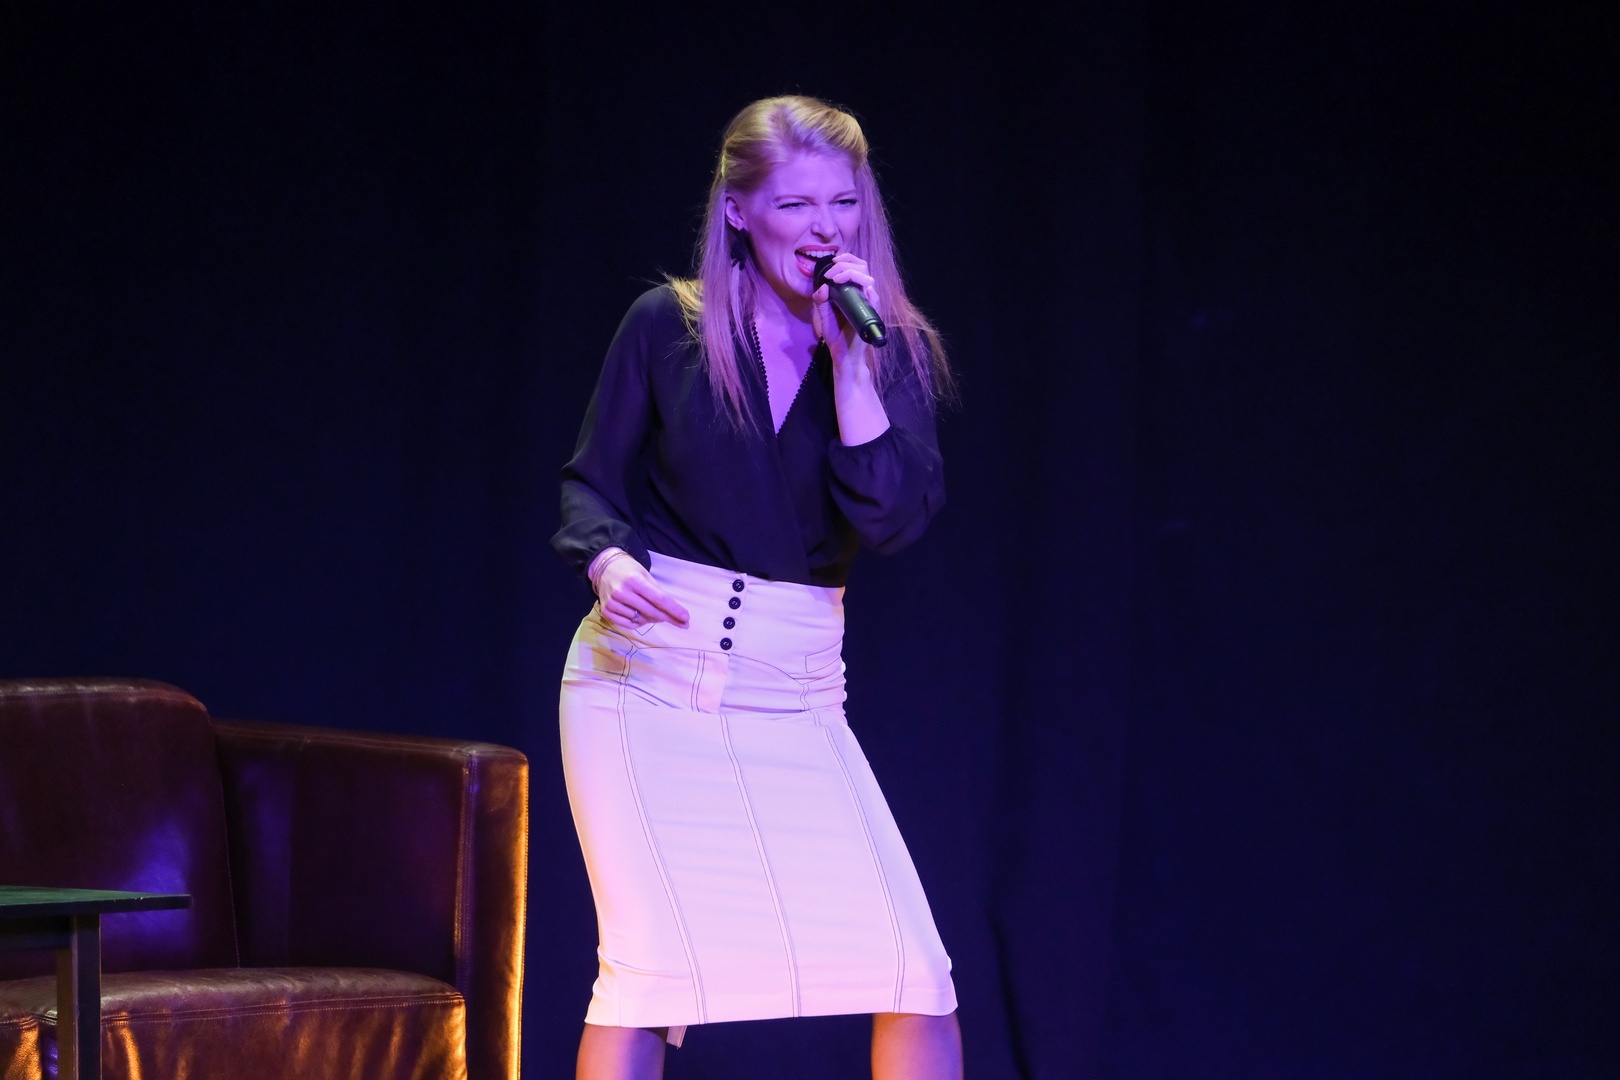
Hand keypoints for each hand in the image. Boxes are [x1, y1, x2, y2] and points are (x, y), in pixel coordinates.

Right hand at [592, 549, 689, 629]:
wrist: (604, 568)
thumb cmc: (629, 570)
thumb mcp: (646, 575)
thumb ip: (658, 592)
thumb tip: (674, 612)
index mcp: (634, 580)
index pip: (658, 598)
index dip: (673, 609)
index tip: (686, 618)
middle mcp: (622, 592)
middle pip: (651, 611)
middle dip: (668, 618)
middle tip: (682, 623)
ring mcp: (612, 603)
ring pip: (640, 620)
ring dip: (652, 619)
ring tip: (653, 612)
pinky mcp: (606, 611)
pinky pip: (629, 624)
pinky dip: (638, 623)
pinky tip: (642, 617)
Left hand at [811, 253, 879, 381]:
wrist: (843, 355)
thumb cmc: (836, 336)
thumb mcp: (824, 316)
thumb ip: (821, 301)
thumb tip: (823, 286)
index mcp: (852, 292)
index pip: (856, 267)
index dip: (847, 260)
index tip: (833, 261)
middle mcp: (862, 295)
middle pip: (863, 268)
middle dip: (846, 265)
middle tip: (831, 273)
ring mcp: (868, 304)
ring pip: (868, 279)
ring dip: (852, 273)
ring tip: (836, 279)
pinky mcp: (871, 314)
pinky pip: (875, 298)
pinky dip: (868, 290)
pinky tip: (856, 287)